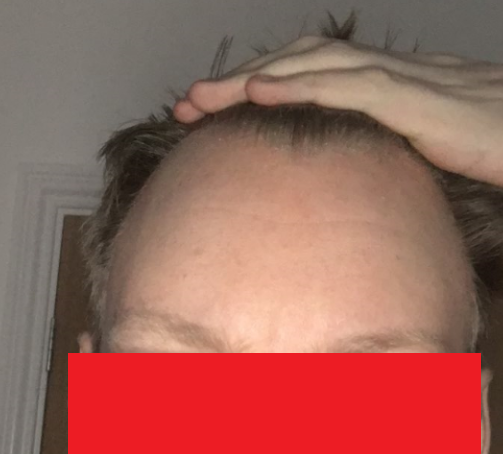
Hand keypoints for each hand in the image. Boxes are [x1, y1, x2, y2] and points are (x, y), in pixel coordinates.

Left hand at [173, 36, 502, 186]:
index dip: (255, 86)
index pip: (304, 74)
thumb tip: (341, 182)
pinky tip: (261, 91)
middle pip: (295, 62)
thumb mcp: (414, 148)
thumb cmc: (480, 142)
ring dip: (251, 78)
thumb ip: (375, 155)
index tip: (211, 110)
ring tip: (204, 97)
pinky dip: (299, 84)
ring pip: (309, 66)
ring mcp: (395, 81)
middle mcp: (380, 73)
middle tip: (189, 104)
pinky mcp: (411, 100)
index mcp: (377, 84)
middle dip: (237, 79)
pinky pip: (346, 85)